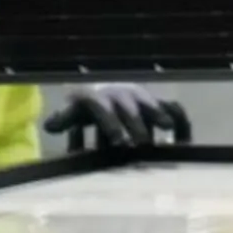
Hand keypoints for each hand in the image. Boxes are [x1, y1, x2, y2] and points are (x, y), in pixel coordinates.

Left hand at [44, 82, 192, 148]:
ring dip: (158, 116)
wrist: (107, 88)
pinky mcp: (154, 102)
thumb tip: (50, 125)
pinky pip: (170, 106)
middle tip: (140, 144)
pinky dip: (176, 117)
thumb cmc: (87, 107)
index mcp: (99, 99)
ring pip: (150, 104)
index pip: (104, 109)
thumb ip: (64, 119)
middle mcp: (121, 95)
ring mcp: (140, 97)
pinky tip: (182, 137)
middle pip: (129, 109)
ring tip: (168, 130)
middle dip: (135, 125)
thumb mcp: (73, 112)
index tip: (117, 140)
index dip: (111, 123)